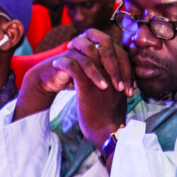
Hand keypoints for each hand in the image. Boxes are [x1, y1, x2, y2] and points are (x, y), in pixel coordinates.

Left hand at [55, 30, 134, 147]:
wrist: (109, 133)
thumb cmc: (111, 121)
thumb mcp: (116, 101)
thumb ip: (113, 90)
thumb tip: (107, 88)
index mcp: (119, 76)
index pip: (113, 53)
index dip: (101, 48)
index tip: (89, 49)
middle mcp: (112, 74)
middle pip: (102, 48)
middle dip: (89, 43)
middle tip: (75, 44)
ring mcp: (100, 78)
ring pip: (87, 54)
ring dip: (75, 50)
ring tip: (65, 51)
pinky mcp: (87, 85)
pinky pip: (72, 67)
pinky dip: (63, 63)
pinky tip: (56, 63)